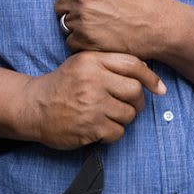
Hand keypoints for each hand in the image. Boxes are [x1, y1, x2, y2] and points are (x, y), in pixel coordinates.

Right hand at [18, 51, 164, 149]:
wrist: (33, 106)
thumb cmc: (63, 83)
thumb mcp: (83, 63)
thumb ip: (111, 63)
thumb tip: (147, 73)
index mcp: (93, 61)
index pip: (133, 65)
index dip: (151, 78)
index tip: (160, 89)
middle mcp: (93, 81)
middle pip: (135, 91)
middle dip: (137, 101)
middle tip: (129, 105)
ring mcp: (91, 105)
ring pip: (129, 114)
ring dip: (125, 118)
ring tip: (110, 115)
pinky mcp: (89, 127)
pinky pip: (118, 132)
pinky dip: (114, 132)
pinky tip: (101, 127)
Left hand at [53, 0, 177, 57]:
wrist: (155, 25)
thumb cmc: (141, 2)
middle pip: (59, 4)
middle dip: (71, 9)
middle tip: (89, 15)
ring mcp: (81, 19)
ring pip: (64, 23)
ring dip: (76, 27)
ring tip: (96, 27)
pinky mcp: (84, 39)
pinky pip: (70, 41)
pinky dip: (81, 43)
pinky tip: (97, 38)